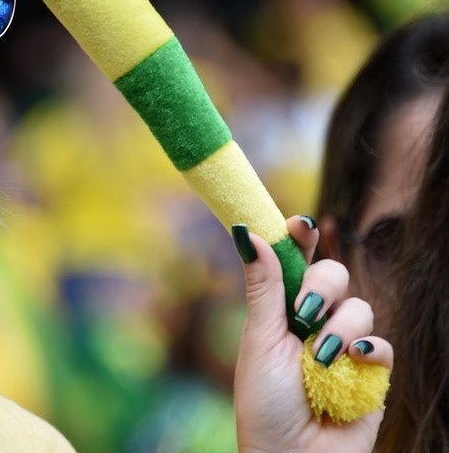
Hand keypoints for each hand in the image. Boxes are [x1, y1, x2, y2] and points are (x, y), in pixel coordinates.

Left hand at [233, 216, 392, 452]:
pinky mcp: (372, 374)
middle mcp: (314, 322)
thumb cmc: (265, 404)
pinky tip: (350, 362)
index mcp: (281, 310)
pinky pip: (382, 343)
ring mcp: (345, 346)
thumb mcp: (259, 340)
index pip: (296, 260)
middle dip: (319, 286)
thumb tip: (246, 231)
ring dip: (337, 329)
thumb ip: (263, 288)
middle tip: (301, 313)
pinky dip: (368, 349)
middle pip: (333, 273)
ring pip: (360, 306)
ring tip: (318, 360)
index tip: (299, 225)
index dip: (300, 238)